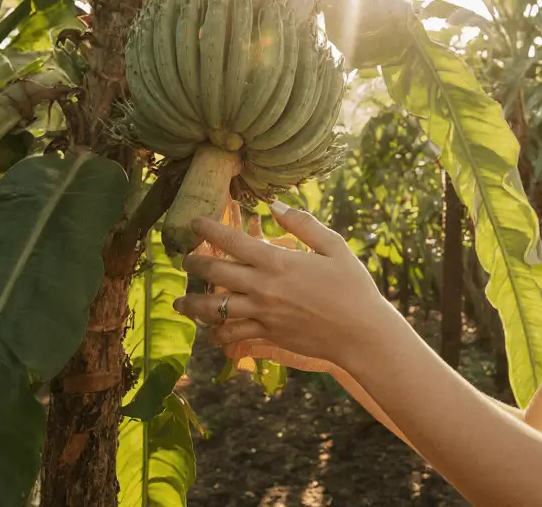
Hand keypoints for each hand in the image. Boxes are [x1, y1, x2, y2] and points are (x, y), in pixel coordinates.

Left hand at [173, 200, 400, 370]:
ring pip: (214, 308)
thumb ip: (303, 224)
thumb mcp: (334, 247)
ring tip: (180, 301)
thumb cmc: (352, 287)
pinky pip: (231, 335)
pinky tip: (210, 331)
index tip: (194, 221)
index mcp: (278, 262)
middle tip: (185, 258)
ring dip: (192, 304)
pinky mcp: (266, 335)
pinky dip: (216, 334)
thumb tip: (276, 206)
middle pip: (214, 272)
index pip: (231, 241)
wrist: (360, 333)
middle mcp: (263, 288)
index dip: (207, 228)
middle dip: (193, 262)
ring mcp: (262, 314)